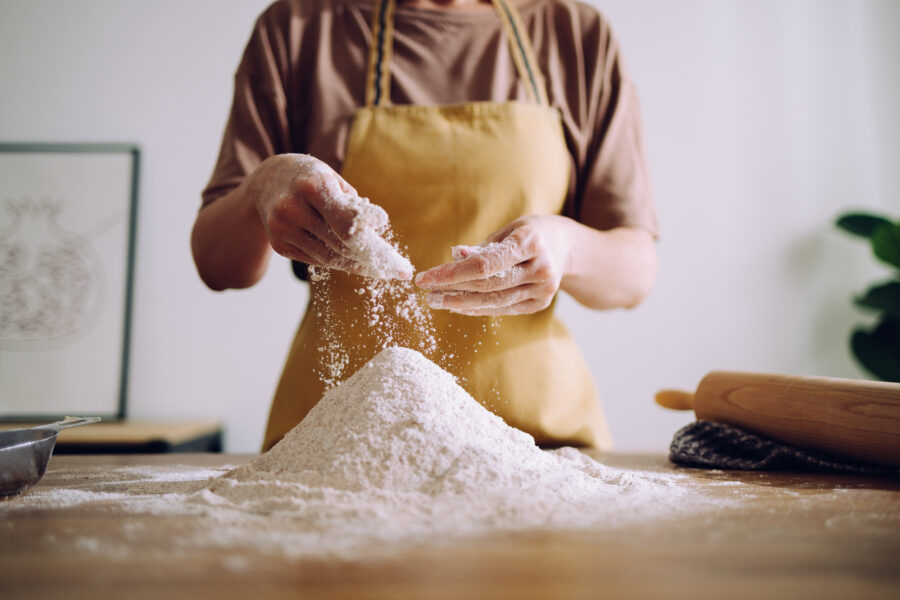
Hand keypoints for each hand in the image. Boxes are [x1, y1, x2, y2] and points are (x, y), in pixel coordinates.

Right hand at [248, 154, 411, 279]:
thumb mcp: (334, 179)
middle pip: (341, 244)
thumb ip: (354, 205)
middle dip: (372, 258)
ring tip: (380, 269)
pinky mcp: (279, 245)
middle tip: (397, 269)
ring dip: (357, 265)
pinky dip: (336, 261)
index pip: (347, 223)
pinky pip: (316, 260)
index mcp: (313, 186)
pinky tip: (353, 262)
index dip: (372, 240)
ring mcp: (282, 229)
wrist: (267, 182)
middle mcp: (293, 208)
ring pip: (329, 258)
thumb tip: (376, 229)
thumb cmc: (312, 179)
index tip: (395, 256)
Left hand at [415, 215, 571, 315]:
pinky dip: (478, 308)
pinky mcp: (540, 304)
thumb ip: (482, 247)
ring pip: (494, 301)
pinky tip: (458, 305)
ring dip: (461, 303)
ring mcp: (543, 290)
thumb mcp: (508, 230)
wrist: (568, 248)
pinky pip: (503, 309)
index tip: (425, 277)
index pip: (484, 264)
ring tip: (437, 301)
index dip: (452, 273)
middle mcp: (540, 268)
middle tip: (427, 292)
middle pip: (487, 285)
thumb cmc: (530, 233)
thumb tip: (455, 257)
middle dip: (452, 289)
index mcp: (531, 242)